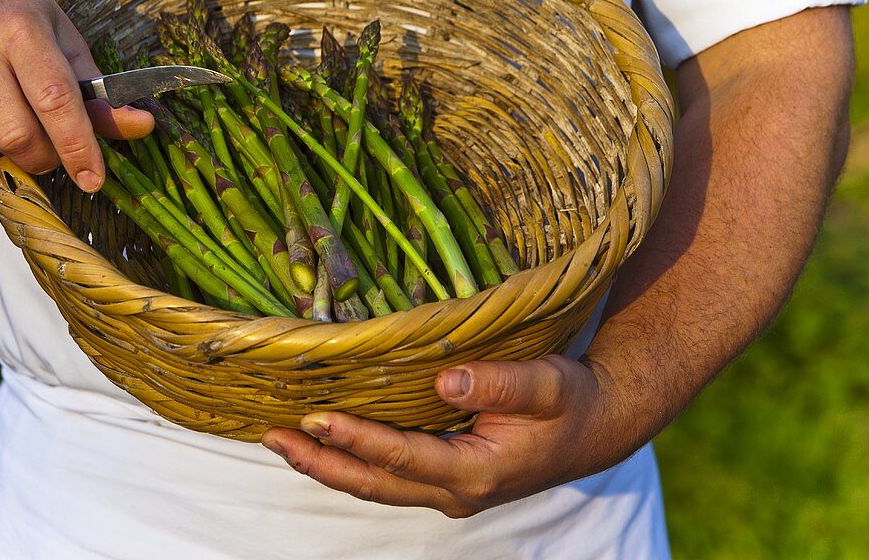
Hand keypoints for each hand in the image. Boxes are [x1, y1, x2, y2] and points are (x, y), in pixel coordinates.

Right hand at [0, 0, 152, 194]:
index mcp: (19, 29)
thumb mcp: (60, 33)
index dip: (78, 148)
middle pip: (14, 135)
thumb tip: (141, 126)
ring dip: (0, 162)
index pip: (54, 101)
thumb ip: (96, 88)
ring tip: (13, 140)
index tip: (93, 180)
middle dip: (43, 159)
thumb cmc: (10, 9)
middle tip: (52, 153)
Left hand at [261, 355, 640, 516]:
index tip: (316, 416)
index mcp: (476, 471)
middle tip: (274, 436)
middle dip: (321, 462)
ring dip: (328, 465)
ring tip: (283, 441)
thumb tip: (446, 379)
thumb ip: (501, 382)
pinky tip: (325, 441)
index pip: (402, 457)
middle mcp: (454, 491)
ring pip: (375, 485)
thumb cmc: (570, 402)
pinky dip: (351, 461)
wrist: (595, 428)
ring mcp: (447, 489)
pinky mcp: (444, 477)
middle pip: (374, 483)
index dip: (357, 438)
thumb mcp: (548, 384)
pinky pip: (388, 475)